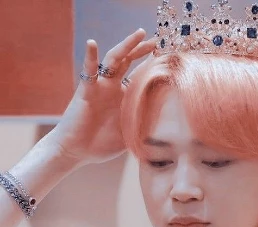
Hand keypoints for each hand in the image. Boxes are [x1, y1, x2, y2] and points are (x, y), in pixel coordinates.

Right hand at [50, 29, 155, 165]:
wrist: (77, 151)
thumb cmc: (101, 145)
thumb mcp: (129, 137)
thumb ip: (143, 131)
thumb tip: (167, 135)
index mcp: (125, 98)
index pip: (141, 77)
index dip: (153, 68)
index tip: (170, 59)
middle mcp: (113, 89)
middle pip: (129, 62)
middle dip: (143, 50)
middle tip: (158, 40)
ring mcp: (101, 87)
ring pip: (114, 60)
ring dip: (126, 46)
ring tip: (139, 34)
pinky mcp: (87, 91)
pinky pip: (88, 71)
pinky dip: (90, 57)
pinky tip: (92, 43)